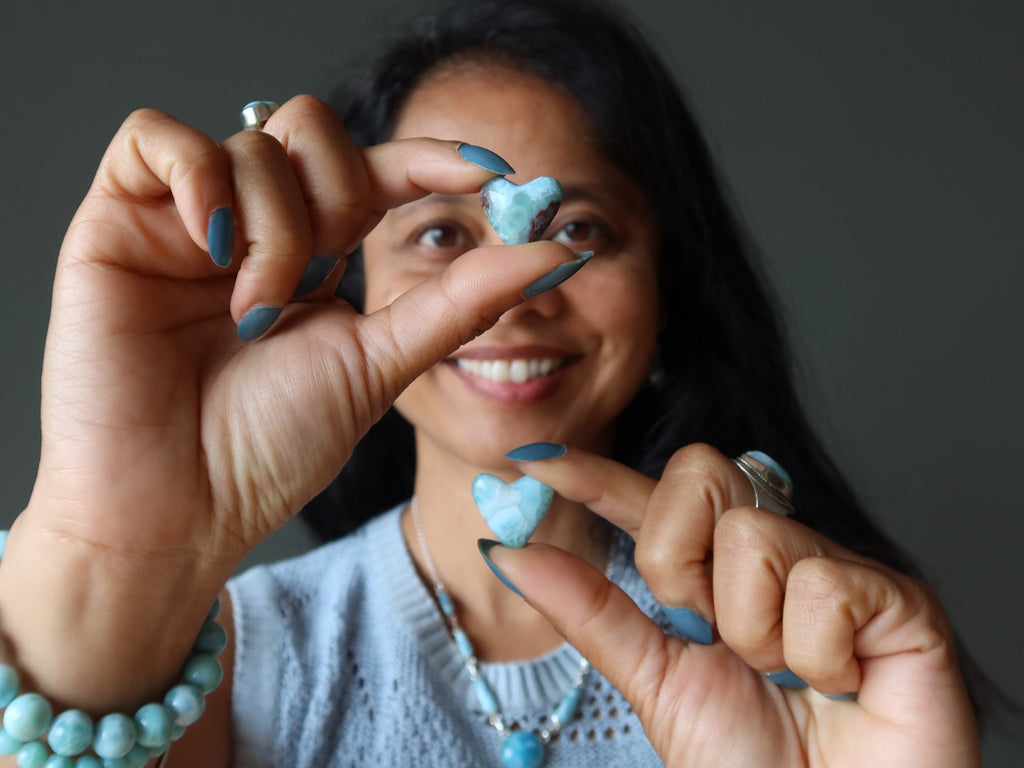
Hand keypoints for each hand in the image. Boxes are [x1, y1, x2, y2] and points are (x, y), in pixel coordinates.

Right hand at [1, 96, 575, 705]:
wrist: (176, 512)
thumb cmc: (268, 452)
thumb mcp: (380, 364)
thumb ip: (460, 302)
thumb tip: (553, 256)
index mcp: (311, 259)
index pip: (372, 173)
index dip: (430, 158)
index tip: (495, 173)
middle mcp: (251, 231)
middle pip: (312, 132)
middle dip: (338, 197)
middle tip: (318, 282)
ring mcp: (184, 223)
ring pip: (252, 144)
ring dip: (273, 228)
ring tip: (251, 313)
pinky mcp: (116, 222)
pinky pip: (156, 138)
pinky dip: (197, 176)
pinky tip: (210, 243)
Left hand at [487, 443, 979, 766]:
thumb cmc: (753, 767)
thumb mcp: (655, 682)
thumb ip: (590, 610)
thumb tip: (507, 551)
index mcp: (715, 575)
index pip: (650, 502)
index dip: (593, 474)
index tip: (530, 457)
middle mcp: (776, 556)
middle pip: (701, 475)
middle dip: (681, 564)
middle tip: (713, 635)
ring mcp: (838, 570)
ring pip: (754, 535)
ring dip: (754, 632)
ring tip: (789, 680)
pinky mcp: (900, 597)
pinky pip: (822, 585)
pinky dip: (816, 656)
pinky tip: (842, 686)